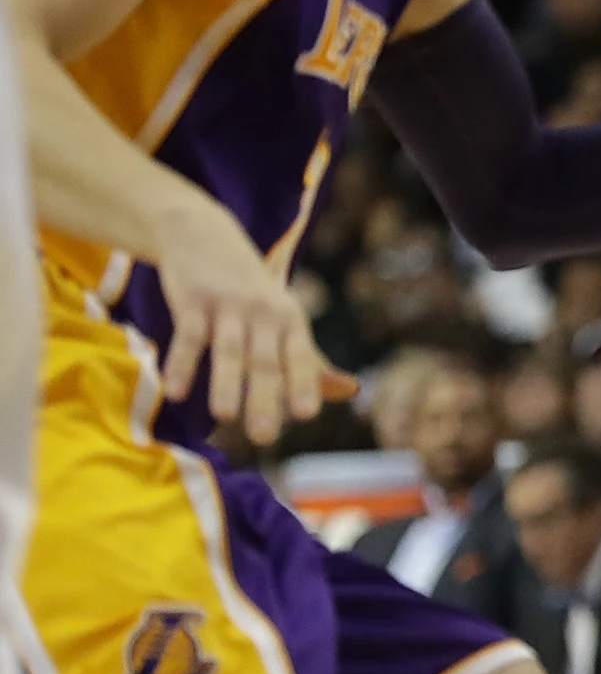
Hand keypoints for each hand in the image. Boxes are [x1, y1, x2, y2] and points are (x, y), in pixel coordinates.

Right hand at [152, 206, 353, 445]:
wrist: (202, 235)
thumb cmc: (251, 292)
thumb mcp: (285, 320)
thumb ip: (311, 360)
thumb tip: (351, 391)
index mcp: (292, 321)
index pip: (302, 358)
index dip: (305, 384)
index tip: (306, 415)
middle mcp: (265, 313)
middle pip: (266, 362)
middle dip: (266, 399)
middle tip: (265, 437)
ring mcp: (228, 306)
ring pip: (230, 351)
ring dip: (228, 384)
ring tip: (226, 417)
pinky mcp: (193, 301)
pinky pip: (189, 337)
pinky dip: (183, 365)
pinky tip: (176, 393)